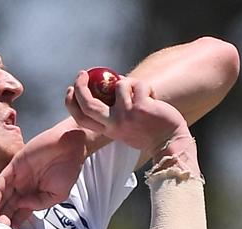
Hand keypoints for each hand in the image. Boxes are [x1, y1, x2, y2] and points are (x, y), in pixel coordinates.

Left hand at [0, 125, 87, 228]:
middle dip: (2, 217)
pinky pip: (2, 180)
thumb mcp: (58, 195)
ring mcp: (19, 176)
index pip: (21, 213)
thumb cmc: (69, 168)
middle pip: (9, 205)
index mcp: (35, 196)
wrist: (71, 146)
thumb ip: (40, 203)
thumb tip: (22, 206)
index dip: (15, 222)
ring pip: (3, 194)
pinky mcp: (15, 165)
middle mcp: (25, 187)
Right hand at [65, 70, 187, 154]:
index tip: (71, 88)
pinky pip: (138, 84)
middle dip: (81, 85)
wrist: (170, 142)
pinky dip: (147, 88)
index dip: (71, 102)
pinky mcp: (140, 107)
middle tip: (83, 73)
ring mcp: (126, 115)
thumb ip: (115, 114)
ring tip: (144, 96)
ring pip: (119, 85)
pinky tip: (154, 100)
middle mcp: (114, 124)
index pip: (82, 118)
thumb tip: (109, 86)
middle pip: (88, 104)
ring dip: (132, 83)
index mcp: (109, 130)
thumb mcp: (126, 128)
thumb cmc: (151, 133)